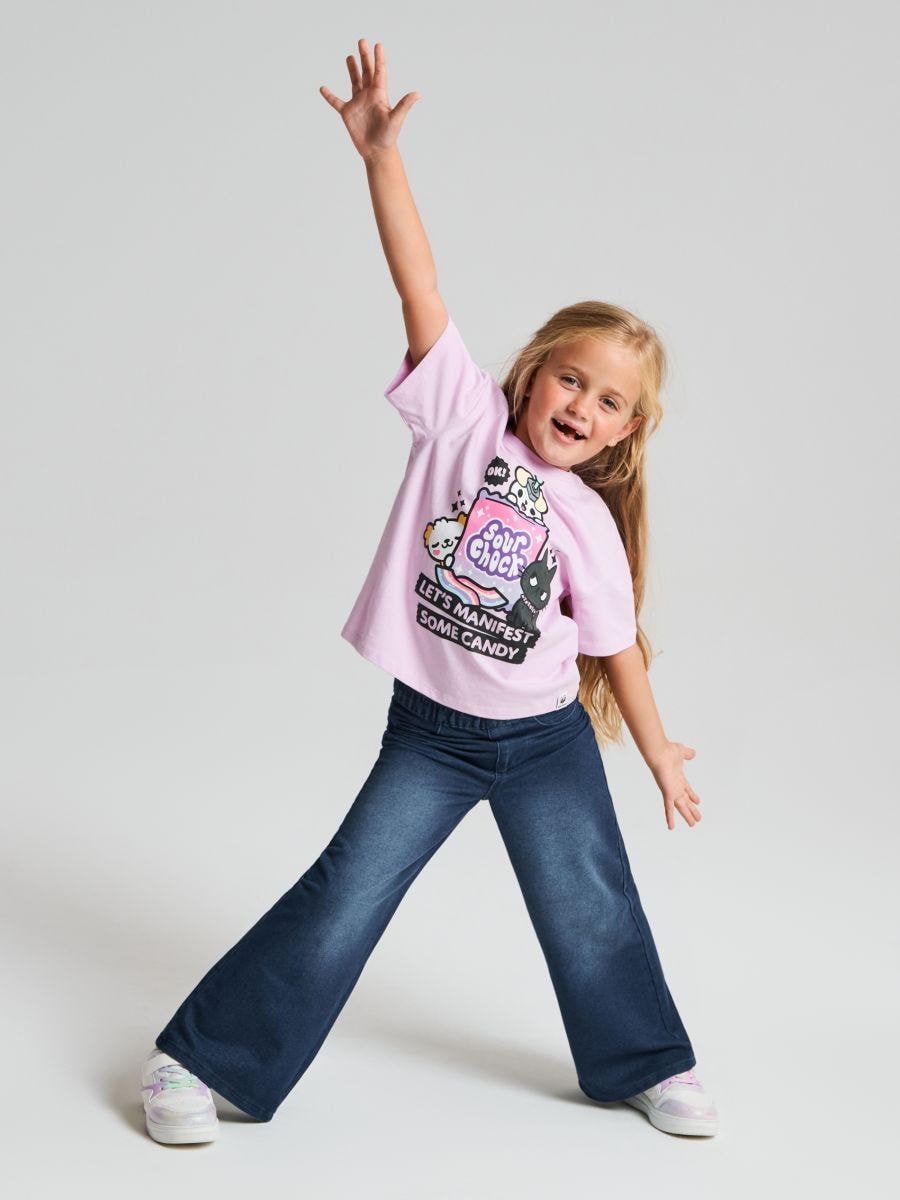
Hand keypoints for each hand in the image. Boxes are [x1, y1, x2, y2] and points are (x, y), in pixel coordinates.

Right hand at [319, 39, 420, 161]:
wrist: (377, 152)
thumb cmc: (388, 137)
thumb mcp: (396, 119)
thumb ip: (405, 105)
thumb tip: (418, 94)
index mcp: (380, 95)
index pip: (379, 72)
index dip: (378, 58)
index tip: (378, 45)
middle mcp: (368, 96)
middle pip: (366, 72)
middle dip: (364, 57)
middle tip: (362, 41)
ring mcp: (357, 103)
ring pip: (354, 82)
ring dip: (352, 69)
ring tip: (349, 56)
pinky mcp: (348, 113)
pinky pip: (336, 102)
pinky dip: (329, 96)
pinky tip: (323, 88)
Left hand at [649, 741, 703, 830]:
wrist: (659, 752)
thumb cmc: (668, 751)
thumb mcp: (682, 752)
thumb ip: (688, 754)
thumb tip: (693, 753)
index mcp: (678, 777)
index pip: (686, 789)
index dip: (692, 795)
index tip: (697, 802)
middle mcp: (675, 786)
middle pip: (685, 800)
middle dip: (691, 809)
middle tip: (697, 818)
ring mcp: (671, 791)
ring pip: (680, 807)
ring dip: (687, 816)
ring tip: (693, 825)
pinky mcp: (667, 794)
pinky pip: (669, 809)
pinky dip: (670, 818)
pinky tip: (671, 828)